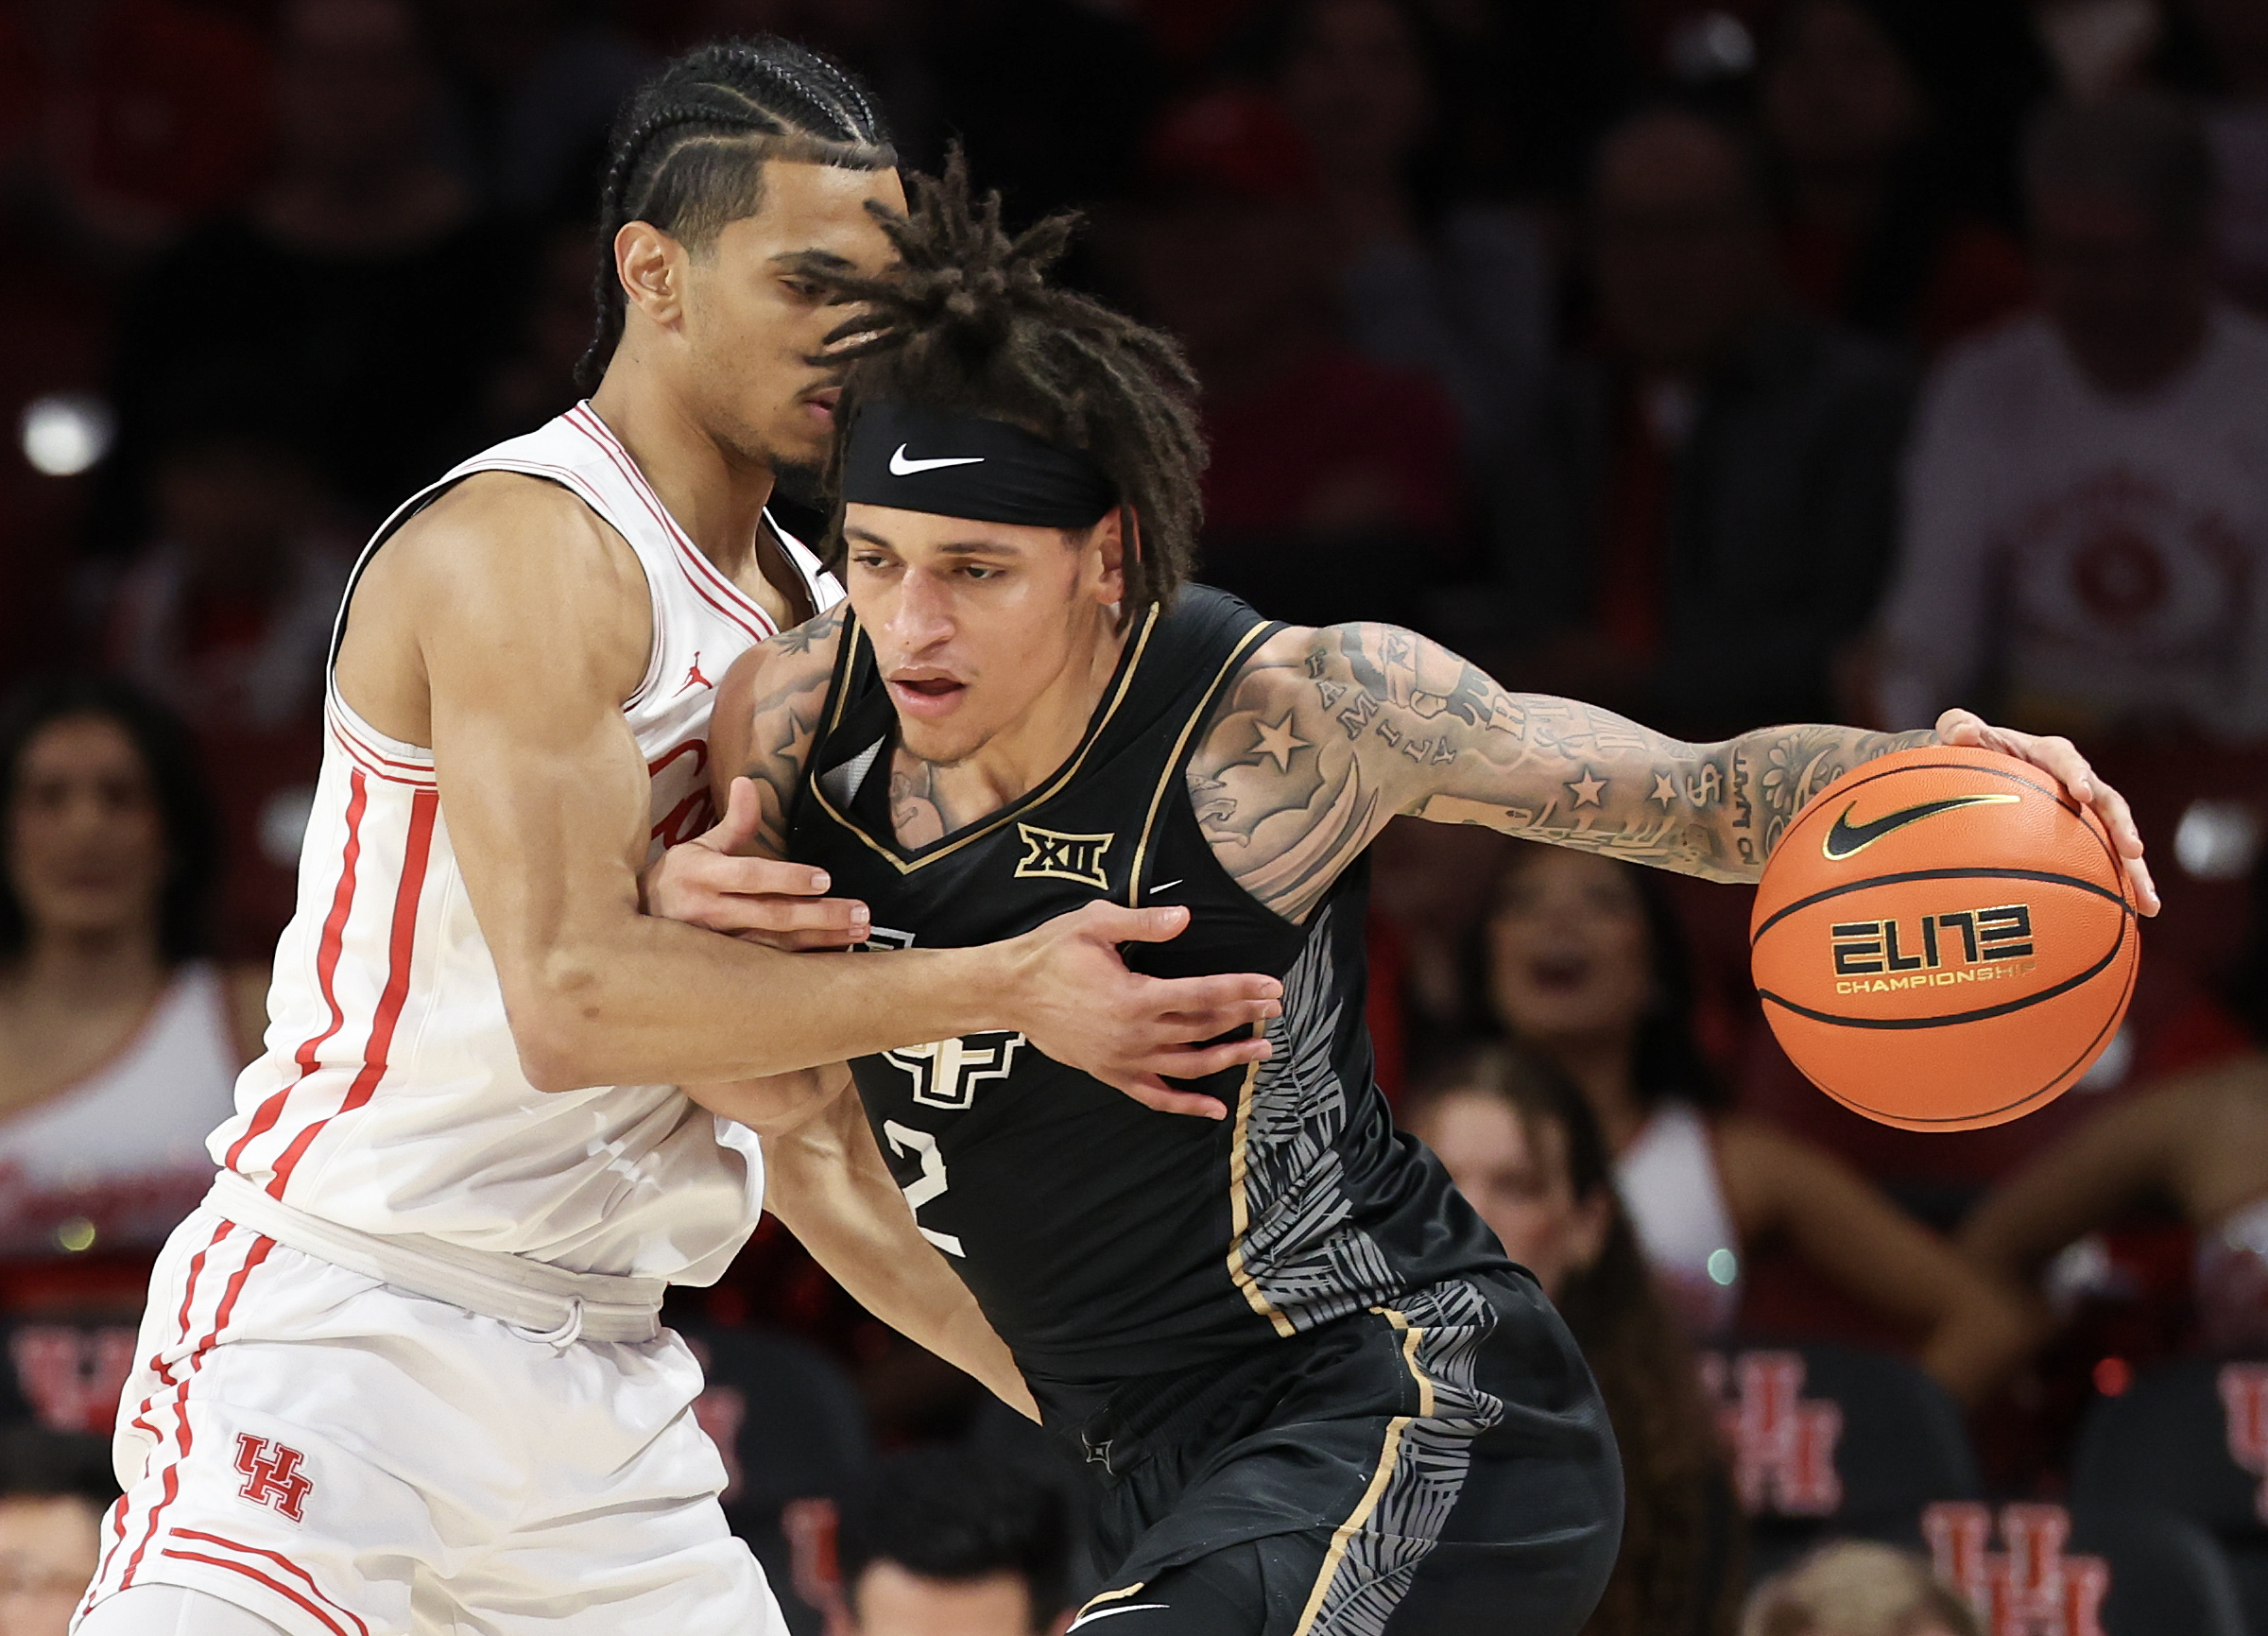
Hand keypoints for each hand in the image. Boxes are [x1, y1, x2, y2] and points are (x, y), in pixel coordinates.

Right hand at [642, 777, 872, 948]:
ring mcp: (719, 946)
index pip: (750, 876)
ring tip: (859, 933)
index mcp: (703, 875)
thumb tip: (747, 781)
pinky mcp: (727, 968)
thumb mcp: (700, 846)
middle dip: (820, 917)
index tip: (825, 879)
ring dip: (821, 940)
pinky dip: (805, 963)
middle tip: (861, 914)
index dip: (787, 879)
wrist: (638, 924)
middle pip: (771, 916)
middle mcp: (710, 912)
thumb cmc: (679, 878)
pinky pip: (772, 967)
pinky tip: (835, 955)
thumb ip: (734, 822)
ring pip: (776, 947)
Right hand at [995, 901, 1283, 1118]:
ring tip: (1263, 1049)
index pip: (1204, 994)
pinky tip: (1214, 1110)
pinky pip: (1155, 1096)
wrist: (1007, 992)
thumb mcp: (1094, 923)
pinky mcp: (1111, 1074)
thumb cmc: (1050, 952)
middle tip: (1276, 1009)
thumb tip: (1185, 918)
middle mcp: (1136, 1034)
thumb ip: (1143, 923)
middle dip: (1245, 1017)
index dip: (1242, 990)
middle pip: (1203, 1028)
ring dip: (1229, 1058)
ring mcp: (1124, 1060)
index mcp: (1136, 996)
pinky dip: (1186, 1105)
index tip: (1273, 987)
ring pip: (1189, 1066)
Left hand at [1935, 710, 2158, 914]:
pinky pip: (2107, 865)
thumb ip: (1958, 727)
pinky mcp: (2085, 840)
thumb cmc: (1968, 751)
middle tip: (2133, 851)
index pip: (2068, 761)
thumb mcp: (1957, 733)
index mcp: (2050, 754)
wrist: (1977, 774)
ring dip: (2136, 870)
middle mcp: (2078, 783)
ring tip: (2148, 903)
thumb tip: (1963, 732)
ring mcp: (2085, 814)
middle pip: (2109, 805)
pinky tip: (2132, 919)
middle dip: (2123, 828)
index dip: (2077, 775)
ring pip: (2118, 842)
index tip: (2081, 793)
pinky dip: (2119, 889)